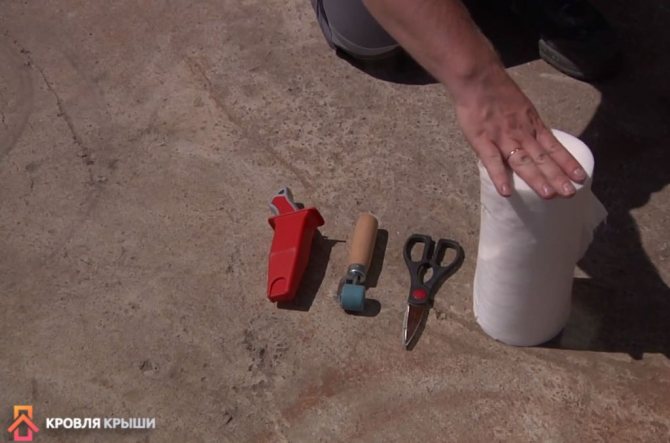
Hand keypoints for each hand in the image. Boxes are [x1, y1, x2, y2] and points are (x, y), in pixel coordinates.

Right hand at [454, 65, 586, 197]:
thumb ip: (526, 125)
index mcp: (532, 125)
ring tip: (548, 194)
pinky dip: (499, 176)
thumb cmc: (498, 91)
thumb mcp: (522, 107)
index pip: (554, 147)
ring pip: (522, 161)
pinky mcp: (482, 140)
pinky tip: (506, 192)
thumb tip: (533, 142)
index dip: (568, 162)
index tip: (581, 177)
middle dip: (557, 176)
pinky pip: (492, 161)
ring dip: (536, 178)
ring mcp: (502, 138)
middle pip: (542, 158)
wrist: (478, 78)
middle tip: (570, 193)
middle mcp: (522, 133)